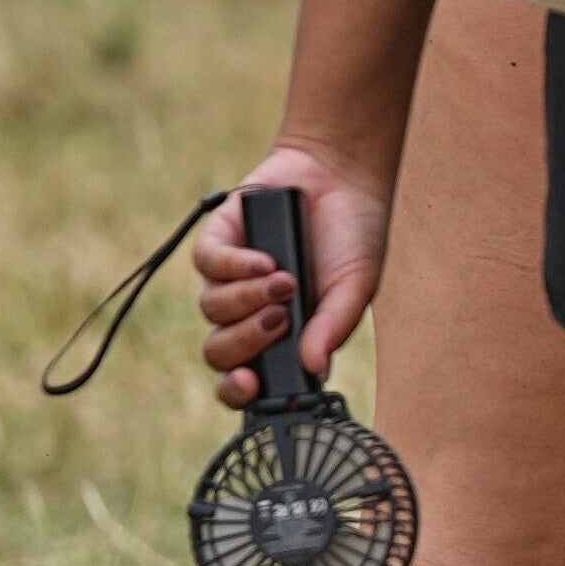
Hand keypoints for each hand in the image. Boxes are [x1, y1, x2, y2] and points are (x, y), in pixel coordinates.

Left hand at [198, 149, 381, 405]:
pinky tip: (266, 260)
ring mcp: (231, 279)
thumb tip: (314, 367)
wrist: (344, 176)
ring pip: (211, 309)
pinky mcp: (218, 242)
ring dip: (246, 300)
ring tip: (284, 279)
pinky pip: (208, 266)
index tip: (251, 382)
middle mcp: (250, 313)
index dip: (239, 389)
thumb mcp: (357, 287)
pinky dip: (234, 266)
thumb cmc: (355, 236)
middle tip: (279, 320)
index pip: (247, 376)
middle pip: (219, 350)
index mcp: (284, 335)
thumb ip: (334, 326)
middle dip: (244, 341)